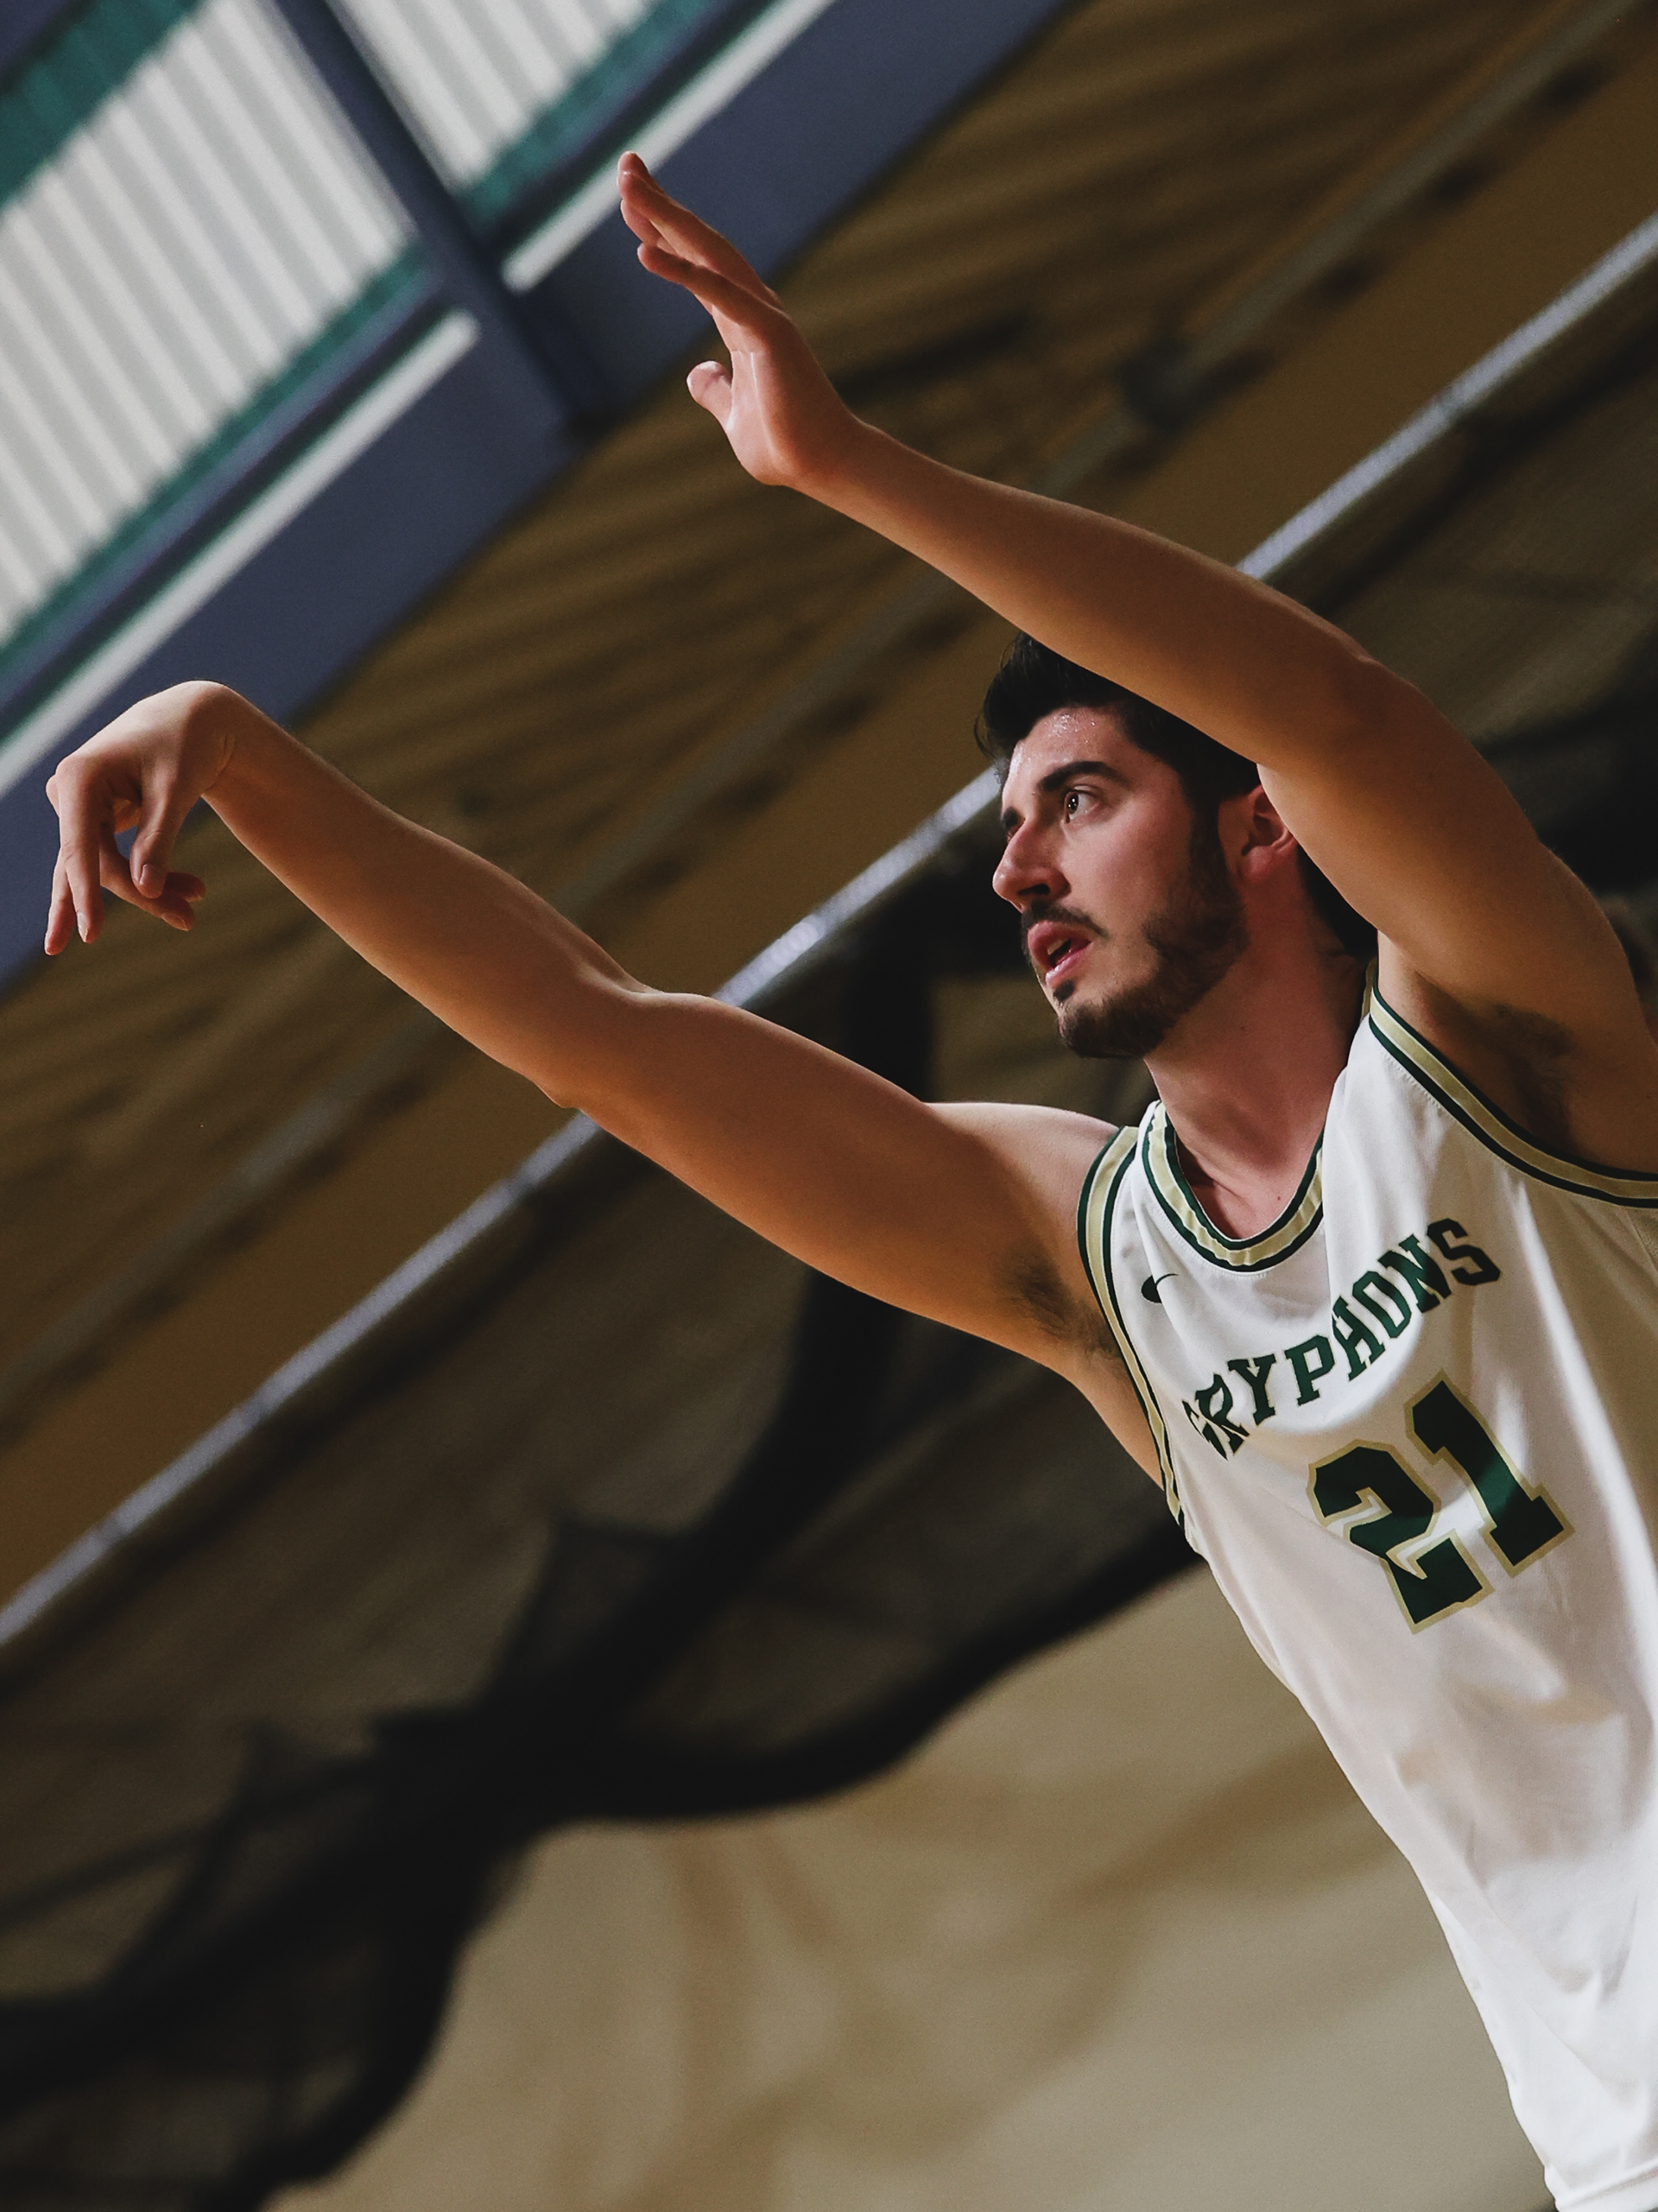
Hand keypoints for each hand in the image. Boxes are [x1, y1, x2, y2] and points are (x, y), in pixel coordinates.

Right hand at [44, 681, 230, 952]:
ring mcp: (77, 809)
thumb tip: (145, 888)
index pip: (80, 849)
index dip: (86, 895)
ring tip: (191, 912)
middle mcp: (68, 793)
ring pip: (104, 868)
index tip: (90, 935)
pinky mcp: (93, 821)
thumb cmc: (184, 747)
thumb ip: (158, 840)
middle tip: (189, 919)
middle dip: (142, 894)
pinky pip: (111, 861)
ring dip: (148, 891)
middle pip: (96, 864)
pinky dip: (145, 880)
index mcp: (79, 778)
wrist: (190, 722)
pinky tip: (178, 900)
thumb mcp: (176, 792)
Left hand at [618, 153, 857, 492]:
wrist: (823, 465)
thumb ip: (715, 390)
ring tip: (628, 185)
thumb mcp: (733, 414)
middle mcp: (750, 306)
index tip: (631, 201)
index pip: (694, 263)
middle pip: (698, 242)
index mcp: (740, 320)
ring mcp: (761, 314)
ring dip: (667, 216)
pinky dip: (682, 270)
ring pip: (707, 251)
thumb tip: (700, 373)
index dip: (662, 229)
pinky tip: (644, 250)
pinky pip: (718, 294)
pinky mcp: (768, 333)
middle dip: (660, 203)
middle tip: (626, 165)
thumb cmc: (785, 442)